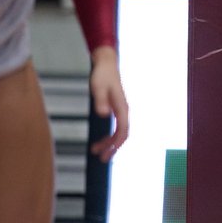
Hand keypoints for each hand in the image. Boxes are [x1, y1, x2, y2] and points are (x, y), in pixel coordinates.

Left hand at [88, 46, 128, 162]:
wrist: (106, 64)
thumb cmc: (102, 75)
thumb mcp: (97, 87)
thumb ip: (100, 101)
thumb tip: (104, 115)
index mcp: (122, 108)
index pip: (123, 130)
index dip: (115, 144)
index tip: (106, 153)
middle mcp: (124, 111)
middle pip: (123, 134)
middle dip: (113, 147)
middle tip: (101, 158)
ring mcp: (121, 110)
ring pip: (120, 132)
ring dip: (110, 143)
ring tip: (97, 151)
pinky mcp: (116, 109)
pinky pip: (116, 127)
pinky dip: (110, 135)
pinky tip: (101, 139)